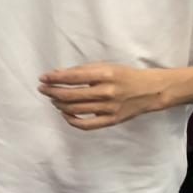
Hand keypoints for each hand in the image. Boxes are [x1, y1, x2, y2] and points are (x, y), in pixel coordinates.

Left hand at [38, 63, 165, 130]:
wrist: (150, 90)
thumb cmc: (124, 76)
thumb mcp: (105, 67)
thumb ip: (82, 70)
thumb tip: (57, 74)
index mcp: (105, 74)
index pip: (72, 77)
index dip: (54, 78)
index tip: (43, 78)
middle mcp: (107, 92)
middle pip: (71, 95)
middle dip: (52, 91)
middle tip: (43, 89)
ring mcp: (109, 108)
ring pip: (75, 110)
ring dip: (59, 104)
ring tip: (53, 99)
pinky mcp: (111, 120)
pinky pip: (86, 125)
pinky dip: (71, 120)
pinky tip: (64, 113)